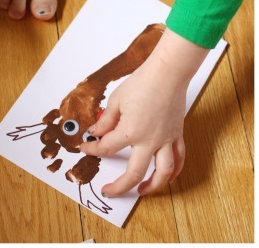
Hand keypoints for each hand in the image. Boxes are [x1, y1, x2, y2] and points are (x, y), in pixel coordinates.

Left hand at [79, 28, 208, 196]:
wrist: (167, 73)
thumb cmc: (143, 82)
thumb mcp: (116, 101)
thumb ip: (106, 121)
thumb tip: (96, 132)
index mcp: (130, 131)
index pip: (106, 148)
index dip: (92, 149)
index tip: (85, 147)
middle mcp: (149, 141)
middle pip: (134, 173)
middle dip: (120, 186)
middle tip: (109, 191)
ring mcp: (166, 140)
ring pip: (163, 172)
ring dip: (153, 186)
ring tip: (143, 191)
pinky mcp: (177, 134)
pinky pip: (179, 158)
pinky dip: (175, 171)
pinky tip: (168, 177)